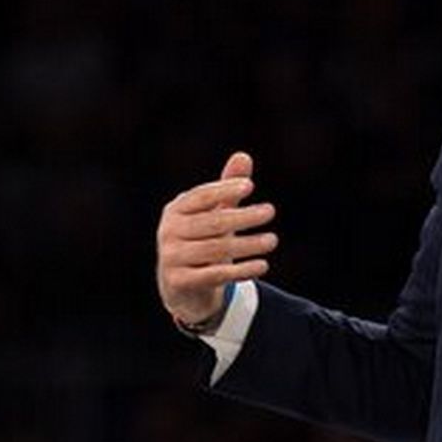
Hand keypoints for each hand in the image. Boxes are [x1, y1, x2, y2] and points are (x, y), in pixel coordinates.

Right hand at [155, 151, 277, 326]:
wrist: (182, 286)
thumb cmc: (202, 240)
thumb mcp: (213, 214)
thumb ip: (227, 188)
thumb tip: (243, 156)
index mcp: (176, 210)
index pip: (200, 197)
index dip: (223, 189)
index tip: (249, 186)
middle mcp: (169, 232)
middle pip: (212, 223)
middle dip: (243, 217)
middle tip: (270, 211)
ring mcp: (171, 257)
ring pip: (216, 250)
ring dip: (248, 245)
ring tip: (272, 240)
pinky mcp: (179, 282)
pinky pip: (215, 275)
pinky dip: (241, 271)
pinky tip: (263, 265)